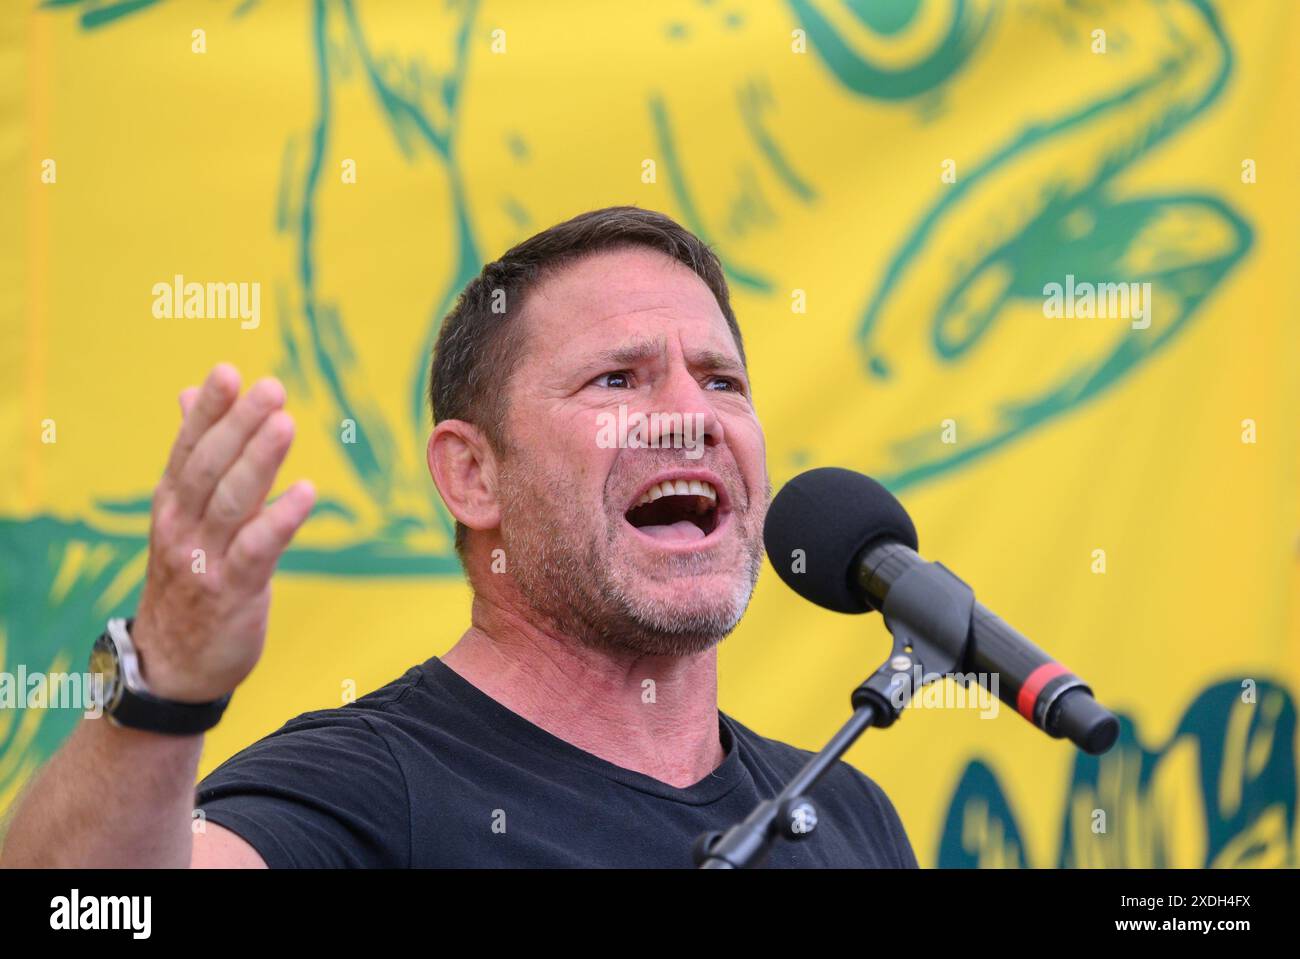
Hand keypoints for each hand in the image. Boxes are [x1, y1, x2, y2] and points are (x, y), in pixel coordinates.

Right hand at [131, 364, 314, 702]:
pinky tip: (307, 493)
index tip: (228, 371)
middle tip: (269, 386)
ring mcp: (204, 559)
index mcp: (171, 502)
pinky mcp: (233, 591)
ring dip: (259, 461)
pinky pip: (257, 550)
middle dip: (239, 424)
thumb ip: (192, 456)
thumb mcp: (181, 515)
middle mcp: (182, 525)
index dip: (208, 410)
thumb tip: (188, 394)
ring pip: (232, 502)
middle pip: (210, 466)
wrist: (171, 665)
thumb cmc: (186, 579)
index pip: (188, 447)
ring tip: (285, 423)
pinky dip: (280, 519)